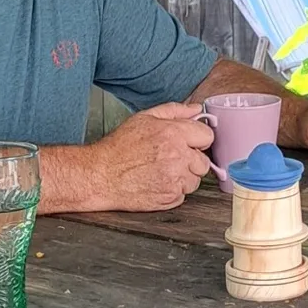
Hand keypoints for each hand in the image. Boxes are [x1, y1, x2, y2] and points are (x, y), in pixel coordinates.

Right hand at [85, 103, 212, 210]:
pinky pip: (183, 195)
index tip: (188, 144)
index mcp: (174, 134)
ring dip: (182, 178)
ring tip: (160, 172)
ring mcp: (175, 179)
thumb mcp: (144, 118)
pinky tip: (156, 183)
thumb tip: (197, 109)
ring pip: (194, 181)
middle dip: (190, 161)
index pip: (207, 136)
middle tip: (170, 160)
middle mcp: (178, 157)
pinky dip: (172, 191)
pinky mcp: (170, 198)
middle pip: (203, 162)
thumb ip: (174, 111)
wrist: (100, 175)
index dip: (197, 140)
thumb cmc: (119, 147)